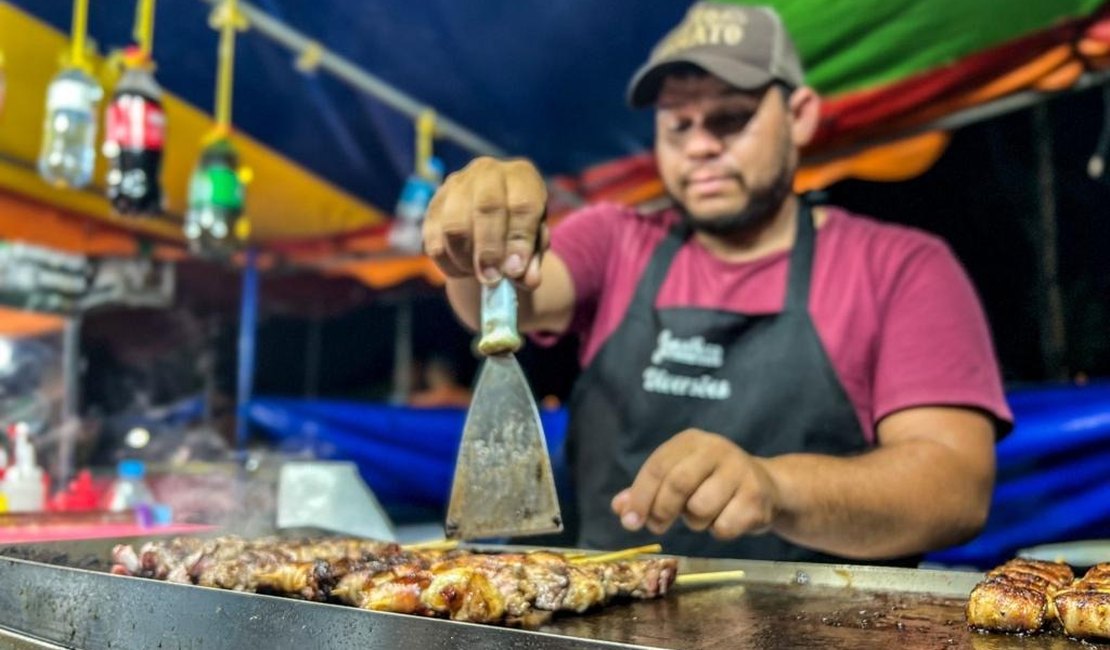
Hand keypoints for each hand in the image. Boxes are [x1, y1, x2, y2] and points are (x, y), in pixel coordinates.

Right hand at [423, 156, 548, 287]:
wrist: (491, 217)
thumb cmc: (519, 229)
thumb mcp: (534, 243)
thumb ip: (532, 261)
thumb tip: (527, 280)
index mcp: (521, 176)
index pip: (522, 204)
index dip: (519, 240)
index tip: (515, 271)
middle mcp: (488, 172)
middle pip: (485, 208)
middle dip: (489, 250)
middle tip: (492, 279)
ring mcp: (456, 185)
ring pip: (454, 226)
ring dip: (467, 259)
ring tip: (481, 276)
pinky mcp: (433, 206)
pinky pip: (434, 242)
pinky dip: (449, 264)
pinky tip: (464, 270)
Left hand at [610, 429, 780, 539]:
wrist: (768, 487)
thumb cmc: (712, 483)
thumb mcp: (679, 480)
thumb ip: (647, 492)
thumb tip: (619, 508)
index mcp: (690, 441)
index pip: (657, 467)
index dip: (640, 497)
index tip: (630, 522)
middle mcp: (716, 449)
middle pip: (677, 484)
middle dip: (661, 511)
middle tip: (657, 526)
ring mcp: (740, 471)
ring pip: (700, 508)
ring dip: (694, 522)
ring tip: (703, 514)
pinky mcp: (756, 497)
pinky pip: (723, 526)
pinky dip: (718, 530)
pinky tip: (726, 518)